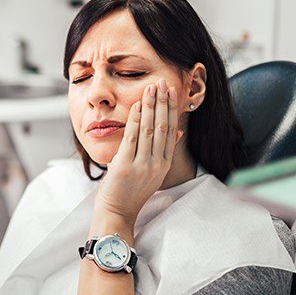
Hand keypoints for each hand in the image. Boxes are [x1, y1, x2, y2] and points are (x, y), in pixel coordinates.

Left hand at [95, 78, 182, 224]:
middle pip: (163, 127)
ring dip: (151, 107)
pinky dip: (135, 120)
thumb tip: (178, 131)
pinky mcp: (126, 166)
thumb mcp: (153, 172)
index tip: (172, 92)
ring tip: (151, 88)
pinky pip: (132, 138)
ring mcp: (142, 165)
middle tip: (163, 83)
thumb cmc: (132, 191)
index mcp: (164, 164)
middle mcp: (156, 164)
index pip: (171, 131)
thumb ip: (164, 151)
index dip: (172, 110)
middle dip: (163, 103)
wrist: (118, 211)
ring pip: (149, 130)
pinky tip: (137, 105)